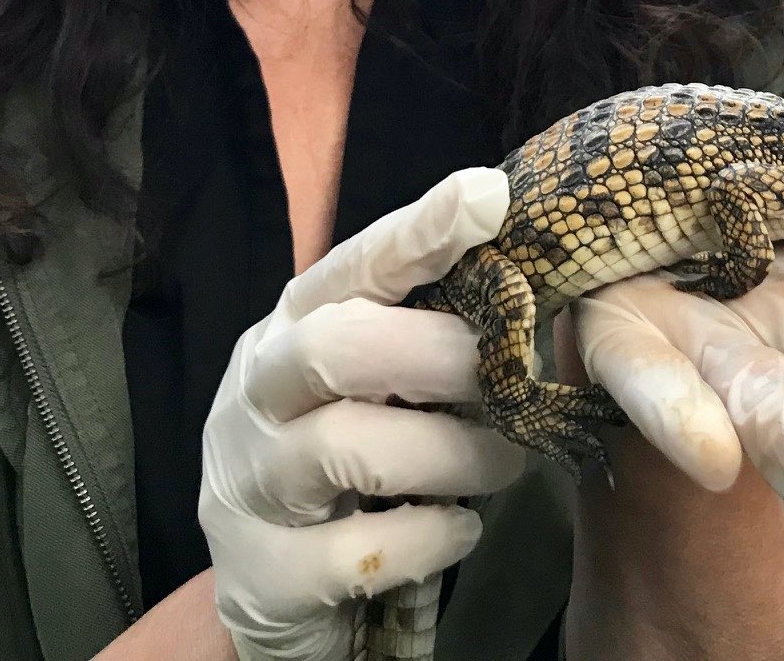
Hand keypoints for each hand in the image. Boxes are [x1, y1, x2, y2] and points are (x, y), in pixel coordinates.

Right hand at [199, 168, 527, 660]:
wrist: (270, 587)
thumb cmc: (347, 457)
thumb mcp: (371, 383)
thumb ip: (425, 334)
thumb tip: (534, 294)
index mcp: (291, 328)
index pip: (353, 265)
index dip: (418, 232)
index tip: (488, 196)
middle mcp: (256, 393)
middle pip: (336, 346)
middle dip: (440, 354)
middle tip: (511, 378)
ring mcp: (249, 484)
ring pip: (350, 447)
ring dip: (455, 452)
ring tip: (507, 463)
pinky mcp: (265, 571)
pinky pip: (358, 551)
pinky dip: (429, 536)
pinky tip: (460, 528)